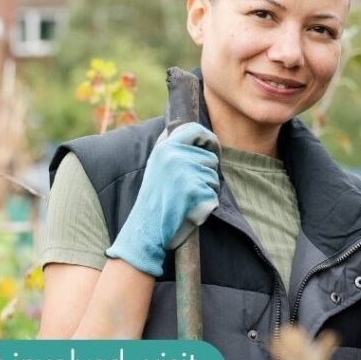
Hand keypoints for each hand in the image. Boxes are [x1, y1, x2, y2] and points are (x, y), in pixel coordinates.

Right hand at [106, 122, 219, 276]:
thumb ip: (174, 149)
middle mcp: (174, 156)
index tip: (212, 147)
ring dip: (207, 189)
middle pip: (210, 158)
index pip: (194, 129)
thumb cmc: (156, 200)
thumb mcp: (158, 166)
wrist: (146, 230)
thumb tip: (196, 133)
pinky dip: (208, 203)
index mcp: (164, 148)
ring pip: (214, 176)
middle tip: (186, 189)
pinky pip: (214, 193)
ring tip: (185, 199)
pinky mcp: (194, 190)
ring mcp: (185, 173)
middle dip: (206, 173)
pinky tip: (190, 209)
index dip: (208, 137)